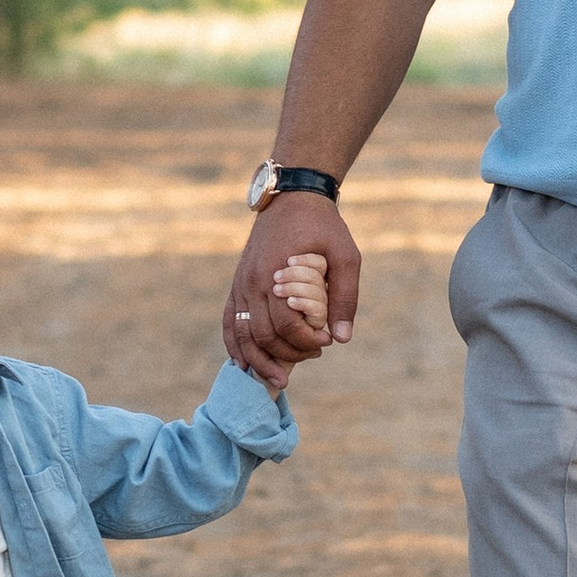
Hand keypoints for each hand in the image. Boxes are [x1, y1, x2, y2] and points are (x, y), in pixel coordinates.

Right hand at [223, 196, 359, 386]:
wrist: (293, 197)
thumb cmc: (323, 227)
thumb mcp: (346, 255)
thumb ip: (345, 296)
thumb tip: (342, 338)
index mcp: (278, 275)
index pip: (286, 325)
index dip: (306, 340)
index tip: (327, 340)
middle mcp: (253, 283)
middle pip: (263, 335)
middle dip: (288, 354)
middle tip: (315, 353)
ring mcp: (242, 284)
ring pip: (242, 334)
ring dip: (258, 360)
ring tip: (278, 379)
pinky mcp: (238, 284)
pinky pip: (230, 321)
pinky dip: (234, 345)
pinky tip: (244, 363)